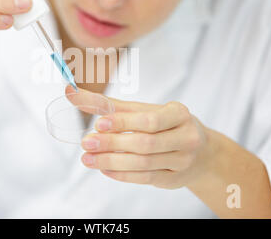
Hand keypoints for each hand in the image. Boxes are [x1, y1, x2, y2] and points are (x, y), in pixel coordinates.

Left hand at [66, 86, 216, 189]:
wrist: (199, 151)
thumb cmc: (164, 125)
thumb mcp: (142, 110)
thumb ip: (109, 104)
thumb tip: (71, 92)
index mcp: (179, 113)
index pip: (149, 120)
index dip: (123, 122)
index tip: (98, 123)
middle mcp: (186, 137)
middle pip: (145, 143)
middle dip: (112, 144)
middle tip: (86, 143)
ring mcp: (183, 161)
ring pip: (144, 164)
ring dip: (112, 161)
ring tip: (88, 159)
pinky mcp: (174, 179)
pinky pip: (145, 178)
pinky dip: (122, 174)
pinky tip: (104, 169)